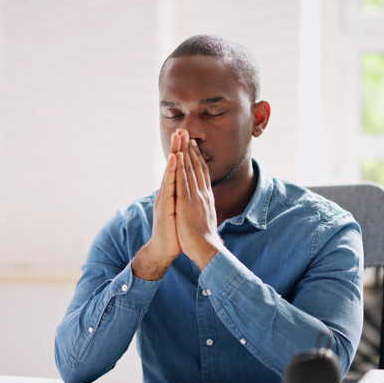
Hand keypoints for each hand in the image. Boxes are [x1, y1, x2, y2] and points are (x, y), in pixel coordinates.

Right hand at [132, 130, 180, 279]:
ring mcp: (165, 198)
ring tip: (176, 138)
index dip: (182, 154)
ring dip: (173, 154)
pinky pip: (169, 185)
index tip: (187, 138)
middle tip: (180, 129)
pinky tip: (174, 159)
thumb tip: (189, 191)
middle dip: (177, 148)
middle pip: (172, 167)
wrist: (164, 249)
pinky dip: (172, 171)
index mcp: (173, 194)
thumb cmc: (174, 232)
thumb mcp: (182, 212)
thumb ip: (183, 200)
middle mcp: (167, 192)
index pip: (178, 170)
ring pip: (170, 172)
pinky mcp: (165, 205)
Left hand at [175, 131, 223, 269]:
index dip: (197, 159)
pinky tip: (178, 156)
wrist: (206, 248)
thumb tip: (205, 206)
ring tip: (182, 137)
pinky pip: (183, 180)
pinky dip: (180, 167)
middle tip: (187, 134)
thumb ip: (205, 209)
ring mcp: (195, 196)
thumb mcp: (205, 219)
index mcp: (206, 197)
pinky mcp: (187, 201)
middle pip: (196, 167)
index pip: (202, 174)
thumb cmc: (205, 239)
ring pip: (189, 169)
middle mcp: (202, 193)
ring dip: (185, 152)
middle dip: (191, 149)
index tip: (193, 146)